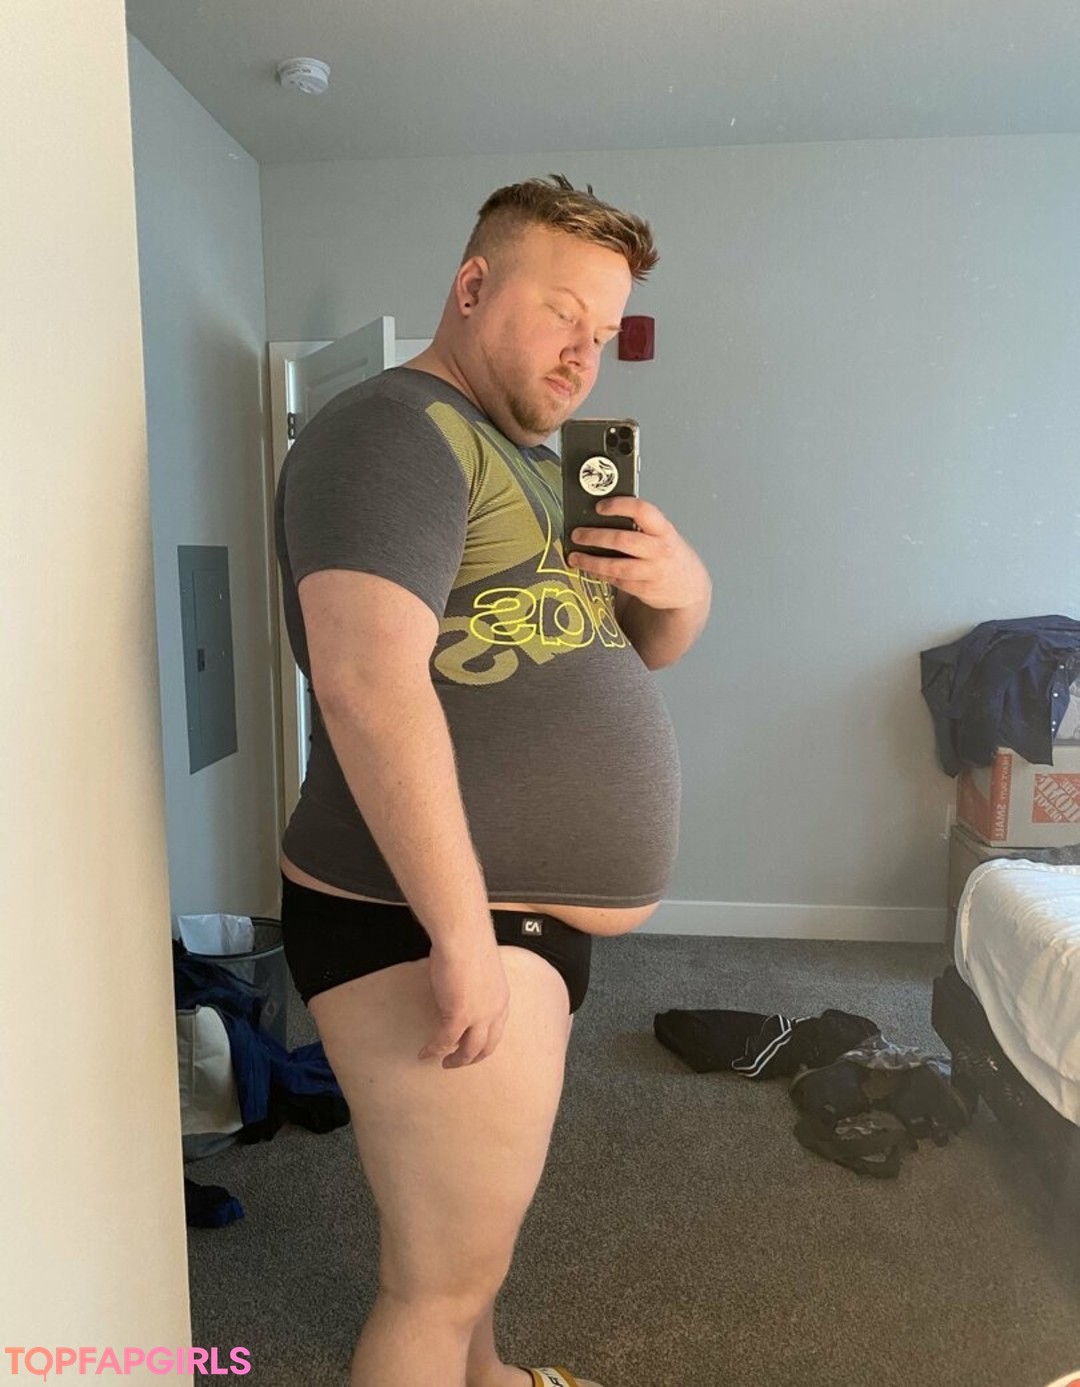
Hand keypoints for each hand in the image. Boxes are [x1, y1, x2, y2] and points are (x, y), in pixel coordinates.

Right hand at [419, 929, 510, 1067]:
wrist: (463, 935)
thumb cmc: (468, 941)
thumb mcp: (479, 969)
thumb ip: (474, 986)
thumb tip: (461, 990)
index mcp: (501, 998)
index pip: (497, 1030)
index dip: (484, 1042)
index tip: (472, 1047)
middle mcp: (494, 1010)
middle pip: (487, 1046)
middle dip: (472, 1057)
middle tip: (458, 1062)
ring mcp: (478, 1016)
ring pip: (469, 1050)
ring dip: (456, 1060)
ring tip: (443, 1063)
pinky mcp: (459, 1015)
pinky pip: (444, 1041)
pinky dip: (434, 1050)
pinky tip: (425, 1053)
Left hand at [567, 497, 709, 610]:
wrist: (689, 589)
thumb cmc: (669, 555)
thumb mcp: (663, 535)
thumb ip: (640, 526)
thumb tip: (602, 516)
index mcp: (664, 530)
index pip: (642, 510)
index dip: (619, 506)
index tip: (599, 506)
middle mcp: (660, 550)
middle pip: (623, 540)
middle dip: (596, 537)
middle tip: (577, 534)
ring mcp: (652, 572)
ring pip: (616, 566)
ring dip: (591, 561)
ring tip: (574, 557)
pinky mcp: (644, 590)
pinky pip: (617, 581)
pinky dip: (600, 574)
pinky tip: (589, 569)